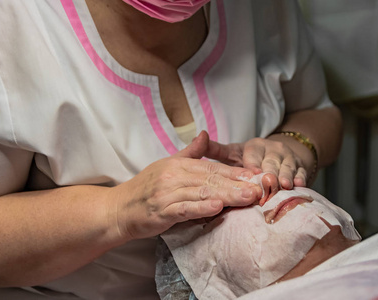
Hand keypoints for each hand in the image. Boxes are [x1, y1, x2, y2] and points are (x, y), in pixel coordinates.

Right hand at [108, 131, 261, 239]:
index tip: (254, 176)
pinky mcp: (161, 211)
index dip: (234, 172)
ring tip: (247, 198)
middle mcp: (173, 176)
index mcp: (178, 164)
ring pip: (201, 193)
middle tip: (258, 189)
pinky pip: (184, 209)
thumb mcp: (167, 165)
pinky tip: (217, 208)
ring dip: (226, 196)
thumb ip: (190, 153)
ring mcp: (166, 193)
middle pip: (211, 180)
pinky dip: (201, 208)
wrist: (119, 208)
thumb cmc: (146, 188)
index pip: (211, 168)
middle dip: (237, 185)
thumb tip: (205, 134)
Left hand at [202, 137, 308, 190]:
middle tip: (267, 183)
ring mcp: (288, 158)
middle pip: (272, 161)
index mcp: (254, 146)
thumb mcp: (232, 152)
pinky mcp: (300, 167)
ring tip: (284, 185)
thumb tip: (199, 137)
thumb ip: (215, 149)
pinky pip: (302, 172)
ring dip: (286, 176)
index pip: (253, 154)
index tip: (252, 172)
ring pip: (287, 167)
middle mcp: (272, 150)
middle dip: (270, 172)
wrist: (278, 155)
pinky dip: (301, 178)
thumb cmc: (250, 158)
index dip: (253, 163)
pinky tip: (299, 186)